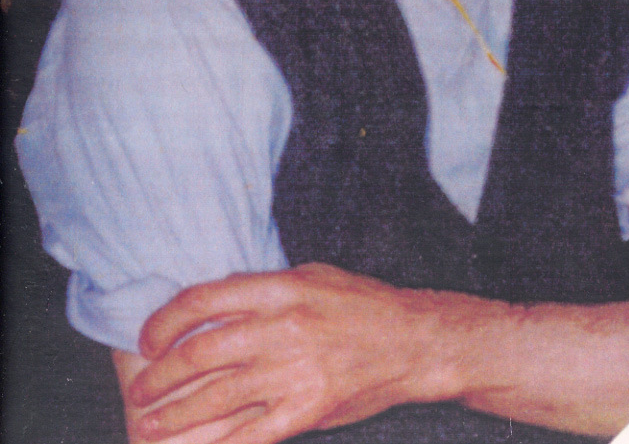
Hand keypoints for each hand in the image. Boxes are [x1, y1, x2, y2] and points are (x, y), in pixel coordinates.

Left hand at [128, 264, 452, 442]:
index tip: (148, 339)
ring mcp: (294, 372)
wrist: (413, 341)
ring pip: (215, 398)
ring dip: (173, 417)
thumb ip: (264, 289)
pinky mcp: (307, 410)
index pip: (203, 300)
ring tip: (148, 427)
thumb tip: (214, 303)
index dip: (166, 321)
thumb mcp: (312, 276)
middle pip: (200, 353)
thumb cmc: (361, 304)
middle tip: (139, 393)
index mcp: (280, 289)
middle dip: (159, 377)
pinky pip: (251, 435)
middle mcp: (282, 328)